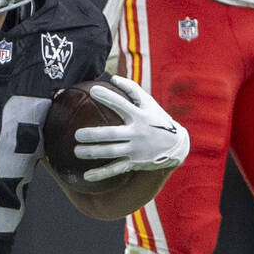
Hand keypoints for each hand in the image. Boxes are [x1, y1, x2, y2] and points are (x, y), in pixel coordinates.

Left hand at [74, 75, 189, 182]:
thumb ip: (132, 89)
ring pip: (111, 152)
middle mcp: (137, 133)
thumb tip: (113, 78)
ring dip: (93, 152)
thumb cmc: (158, 120)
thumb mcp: (149, 103)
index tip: (92, 91)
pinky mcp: (135, 163)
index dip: (108, 97)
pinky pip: (116, 169)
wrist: (177, 145)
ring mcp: (135, 149)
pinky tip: (87, 176)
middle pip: (112, 134)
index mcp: (140, 116)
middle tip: (77, 135)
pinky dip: (101, 173)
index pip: (121, 104)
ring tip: (77, 151)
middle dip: (94, 135)